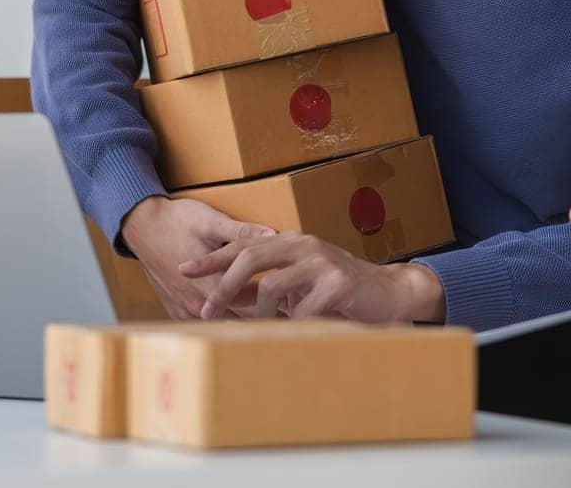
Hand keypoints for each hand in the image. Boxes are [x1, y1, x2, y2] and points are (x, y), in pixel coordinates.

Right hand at [118, 195, 275, 319]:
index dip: (275, 301)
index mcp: (210, 286)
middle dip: (263, 310)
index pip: (254, 307)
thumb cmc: (177, 221)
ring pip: (224, 322)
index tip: (291, 293)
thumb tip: (274, 235)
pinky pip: (206, 320)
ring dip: (242, 313)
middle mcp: (197, 305)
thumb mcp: (212, 222)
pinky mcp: (177, 310)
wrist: (141, 226)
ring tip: (266, 302)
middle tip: (285, 299)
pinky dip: (222, 314)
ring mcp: (185, 310)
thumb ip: (243, 233)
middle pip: (241, 318)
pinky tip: (235, 301)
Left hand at [179, 232, 445, 322]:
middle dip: (223, 286)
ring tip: (262, 329)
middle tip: (206, 311)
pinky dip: (294, 324)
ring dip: (259, 314)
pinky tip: (301, 328)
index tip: (183, 270)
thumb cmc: (337, 291)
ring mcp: (322, 261)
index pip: (243, 245)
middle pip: (250, 258)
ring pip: (271, 285)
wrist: (387, 293)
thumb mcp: (295, 286)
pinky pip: (301, 310)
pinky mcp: (338, 283)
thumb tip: (222, 299)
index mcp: (291, 241)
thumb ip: (261, 290)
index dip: (212, 258)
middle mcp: (305, 244)